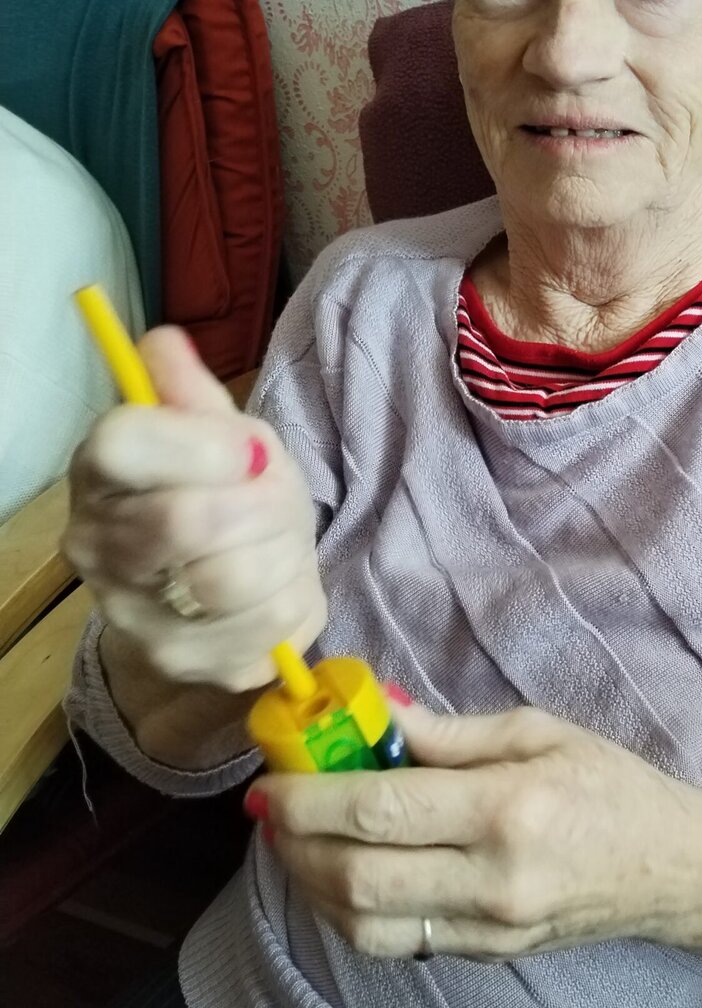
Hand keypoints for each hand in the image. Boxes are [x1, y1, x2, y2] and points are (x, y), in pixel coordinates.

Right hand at [63, 327, 325, 691]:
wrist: (209, 590)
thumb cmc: (217, 492)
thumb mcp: (214, 432)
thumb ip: (193, 394)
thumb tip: (164, 344)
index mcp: (99, 473)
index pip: (121, 443)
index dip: (202, 443)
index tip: (244, 449)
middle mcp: (97, 548)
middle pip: (186, 521)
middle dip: (263, 503)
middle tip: (277, 496)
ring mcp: (135, 615)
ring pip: (235, 580)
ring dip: (286, 552)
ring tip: (282, 542)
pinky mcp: (186, 663)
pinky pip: (271, 628)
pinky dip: (299, 596)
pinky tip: (283, 585)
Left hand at [247, 700, 701, 959]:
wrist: (671, 869)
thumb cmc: (609, 787)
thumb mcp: (538, 732)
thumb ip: (450, 733)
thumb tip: (375, 716)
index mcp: (507, 809)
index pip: (381, 811)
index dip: (309, 798)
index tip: (272, 781)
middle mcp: (492, 880)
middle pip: (356, 878)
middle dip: (295, 845)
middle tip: (273, 811)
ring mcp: (487, 929)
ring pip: (363, 925)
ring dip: (311, 885)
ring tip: (298, 842)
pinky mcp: (483, 956)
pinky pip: (393, 941)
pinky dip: (348, 910)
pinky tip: (341, 872)